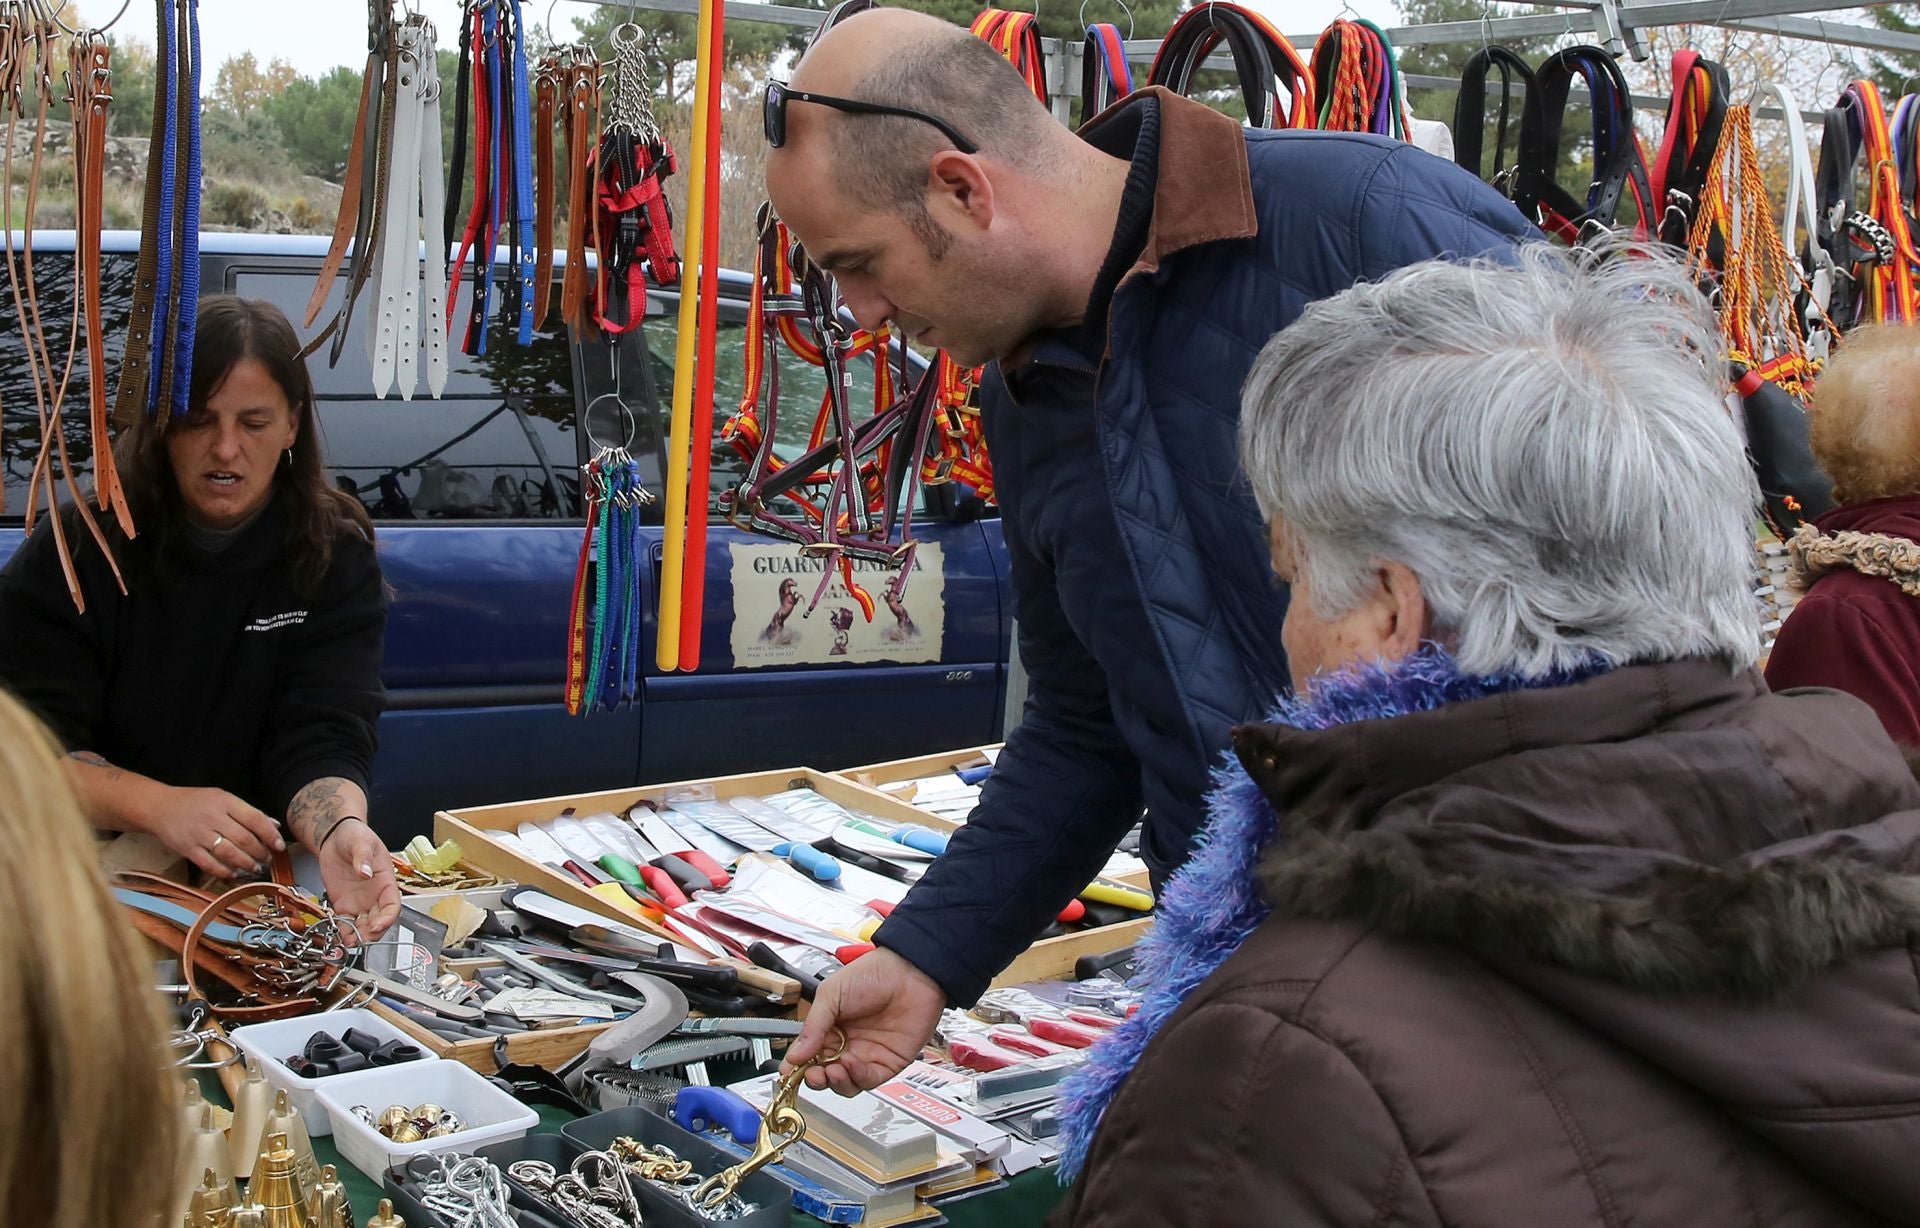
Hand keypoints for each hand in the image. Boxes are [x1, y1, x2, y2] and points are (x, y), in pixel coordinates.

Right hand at [144, 786, 285, 878]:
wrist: (159, 807)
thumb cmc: (196, 802)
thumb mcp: (223, 798)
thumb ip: (248, 812)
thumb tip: (274, 825)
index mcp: (225, 802)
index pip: (254, 819)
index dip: (270, 835)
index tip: (279, 846)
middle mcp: (213, 817)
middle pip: (244, 839)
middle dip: (261, 853)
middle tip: (267, 859)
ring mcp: (199, 834)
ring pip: (229, 854)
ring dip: (247, 864)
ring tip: (256, 868)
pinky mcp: (187, 849)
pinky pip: (210, 864)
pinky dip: (225, 872)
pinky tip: (235, 874)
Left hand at [315, 818, 400, 939]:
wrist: (335, 837)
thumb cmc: (355, 836)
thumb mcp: (361, 841)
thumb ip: (363, 857)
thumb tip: (365, 873)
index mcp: (386, 881)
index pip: (393, 905)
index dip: (387, 918)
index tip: (376, 925)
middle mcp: (375, 895)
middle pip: (379, 920)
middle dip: (372, 933)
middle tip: (361, 939)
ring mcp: (359, 901)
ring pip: (363, 925)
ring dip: (358, 936)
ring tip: (348, 942)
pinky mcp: (343, 904)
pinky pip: (346, 922)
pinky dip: (344, 932)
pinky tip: (340, 937)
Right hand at [781, 947, 944, 1094]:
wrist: (911, 972)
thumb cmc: (873, 974)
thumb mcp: (832, 993)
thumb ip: (813, 1025)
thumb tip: (793, 1055)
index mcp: (829, 1027)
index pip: (808, 1055)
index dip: (796, 1066)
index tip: (787, 1073)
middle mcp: (846, 1044)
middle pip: (824, 1073)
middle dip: (814, 1078)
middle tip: (810, 1074)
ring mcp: (866, 1055)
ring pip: (844, 1083)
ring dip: (834, 1082)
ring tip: (830, 1071)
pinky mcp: (887, 1063)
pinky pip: (867, 1080)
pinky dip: (856, 1078)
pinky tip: (850, 1065)